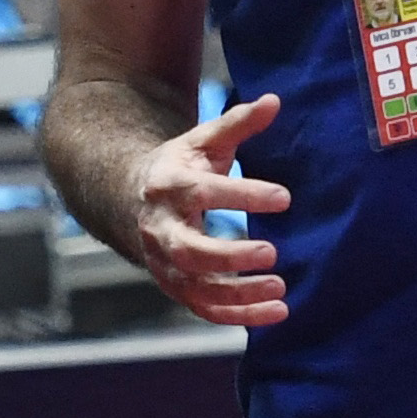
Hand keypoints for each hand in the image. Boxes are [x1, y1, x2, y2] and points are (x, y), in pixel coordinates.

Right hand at [129, 93, 291, 327]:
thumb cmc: (179, 168)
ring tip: (280, 289)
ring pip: (197, 287)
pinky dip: (240, 316)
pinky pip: (205, 309)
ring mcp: (165, 263)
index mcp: (170, 186)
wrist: (131, 200)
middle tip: (271, 252)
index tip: (285, 198)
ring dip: (239, 293)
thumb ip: (237, 123)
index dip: (243, 195)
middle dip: (229, 256)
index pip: (204, 192)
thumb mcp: (203, 141)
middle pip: (189, 250)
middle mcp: (162, 229)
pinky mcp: (176, 286)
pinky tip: (277, 313)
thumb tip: (274, 101)